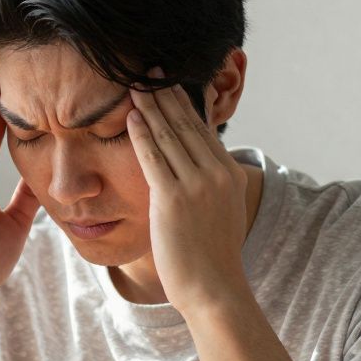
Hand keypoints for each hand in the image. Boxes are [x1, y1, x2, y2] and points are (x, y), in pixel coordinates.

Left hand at [126, 67, 249, 314]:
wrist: (213, 289)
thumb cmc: (211, 259)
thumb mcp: (219, 215)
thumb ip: (209, 189)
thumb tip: (196, 175)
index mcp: (229, 175)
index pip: (203, 130)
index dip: (184, 104)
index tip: (169, 84)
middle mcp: (216, 174)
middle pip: (187, 124)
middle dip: (167, 95)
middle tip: (150, 71)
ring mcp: (196, 185)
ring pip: (169, 135)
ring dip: (150, 106)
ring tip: (134, 85)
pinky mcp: (173, 199)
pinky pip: (153, 157)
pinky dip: (141, 133)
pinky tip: (130, 116)